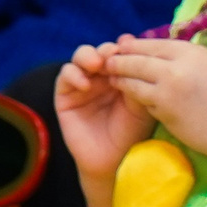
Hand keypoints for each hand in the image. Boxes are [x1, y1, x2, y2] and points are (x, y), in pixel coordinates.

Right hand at [55, 46, 158, 183]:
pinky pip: (65, 76)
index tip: (132, 45)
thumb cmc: (131, 133)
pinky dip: (74, 75)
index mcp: (122, 74)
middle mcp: (102, 76)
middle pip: (101, 50)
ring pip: (81, 57)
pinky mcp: (65, 95)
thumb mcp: (141, 105)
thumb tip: (135, 55)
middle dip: (107, 49)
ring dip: (88, 56)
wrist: (113, 160)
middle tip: (113, 54)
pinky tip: (86, 85)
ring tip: (97, 65)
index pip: (121, 52)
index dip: (125, 47)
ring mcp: (83, 83)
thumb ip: (137, 81)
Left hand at [104, 38, 206, 183]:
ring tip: (110, 77)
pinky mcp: (164, 111)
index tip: (125, 48)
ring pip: (134, 79)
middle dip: (120, 59)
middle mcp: (178, 66)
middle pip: (138, 58)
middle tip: (107, 61)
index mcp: (192, 51)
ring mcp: (169, 89)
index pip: (154, 44)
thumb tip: (166, 57)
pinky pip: (141, 99)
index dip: (136, 46)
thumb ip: (188, 61)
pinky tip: (127, 96)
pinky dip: (133, 96)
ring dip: (120, 78)